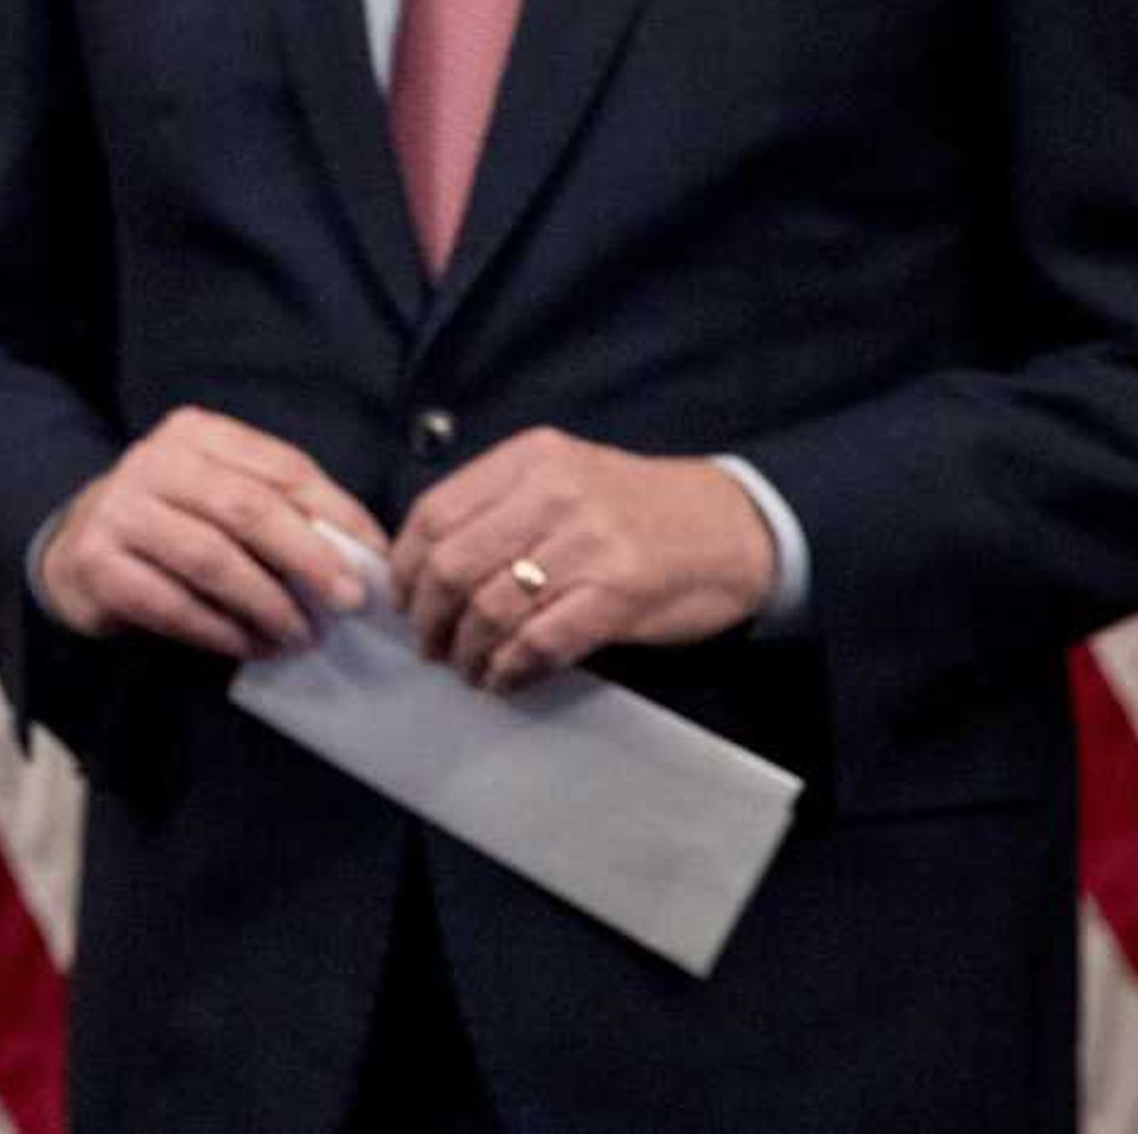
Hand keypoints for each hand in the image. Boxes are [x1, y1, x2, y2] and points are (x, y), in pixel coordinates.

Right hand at [35, 408, 389, 659]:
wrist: (76, 548)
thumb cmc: (172, 522)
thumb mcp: (220, 495)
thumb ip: (281, 511)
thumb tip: (362, 556)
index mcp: (197, 434)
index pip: (282, 468)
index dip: (337, 514)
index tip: (376, 558)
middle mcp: (154, 463)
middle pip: (247, 509)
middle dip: (308, 558)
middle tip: (349, 601)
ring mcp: (120, 512)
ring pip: (211, 559)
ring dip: (268, 604)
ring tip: (303, 635)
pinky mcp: (99, 565)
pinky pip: (173, 604)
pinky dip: (222, 631)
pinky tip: (253, 646)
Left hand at [389, 430, 776, 690]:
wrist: (735, 527)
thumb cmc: (638, 509)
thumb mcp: (564, 476)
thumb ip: (500, 506)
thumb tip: (425, 564)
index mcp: (531, 458)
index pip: (434, 512)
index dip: (406, 566)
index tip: (402, 599)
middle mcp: (555, 492)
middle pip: (453, 565)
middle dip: (428, 617)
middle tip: (428, 645)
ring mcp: (589, 542)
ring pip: (491, 608)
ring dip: (468, 651)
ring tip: (467, 668)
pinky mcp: (620, 593)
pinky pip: (541, 641)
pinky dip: (512, 668)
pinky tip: (505, 679)